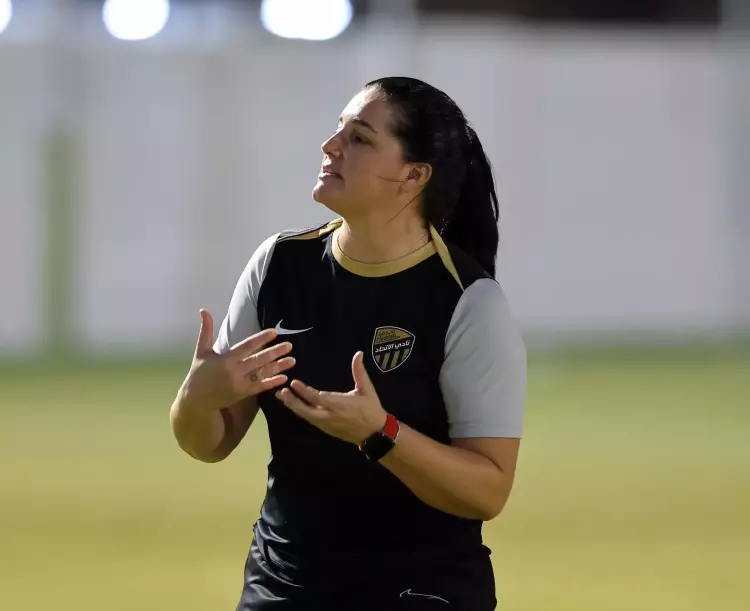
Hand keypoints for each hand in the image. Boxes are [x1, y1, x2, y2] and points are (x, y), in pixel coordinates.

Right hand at [181, 309, 295, 411]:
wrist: (196, 400)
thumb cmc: (199, 372)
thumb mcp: (201, 350)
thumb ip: (206, 330)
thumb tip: (204, 310)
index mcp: (226, 358)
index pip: (247, 346)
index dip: (261, 339)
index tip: (274, 332)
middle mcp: (235, 371)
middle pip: (259, 360)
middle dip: (275, 352)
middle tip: (290, 345)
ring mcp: (240, 383)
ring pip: (262, 373)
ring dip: (279, 367)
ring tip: (292, 360)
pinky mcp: (243, 393)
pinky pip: (260, 387)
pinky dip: (272, 382)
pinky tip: (284, 377)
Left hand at [275, 351, 386, 445]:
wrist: (375, 433)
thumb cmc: (371, 409)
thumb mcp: (367, 389)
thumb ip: (359, 371)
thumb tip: (358, 353)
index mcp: (339, 405)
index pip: (317, 398)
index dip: (304, 391)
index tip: (293, 383)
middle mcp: (330, 416)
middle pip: (306, 411)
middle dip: (293, 401)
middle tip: (282, 392)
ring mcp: (327, 424)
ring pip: (306, 416)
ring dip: (294, 406)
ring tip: (283, 397)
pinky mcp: (326, 429)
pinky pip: (310, 420)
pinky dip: (301, 412)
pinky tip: (294, 405)